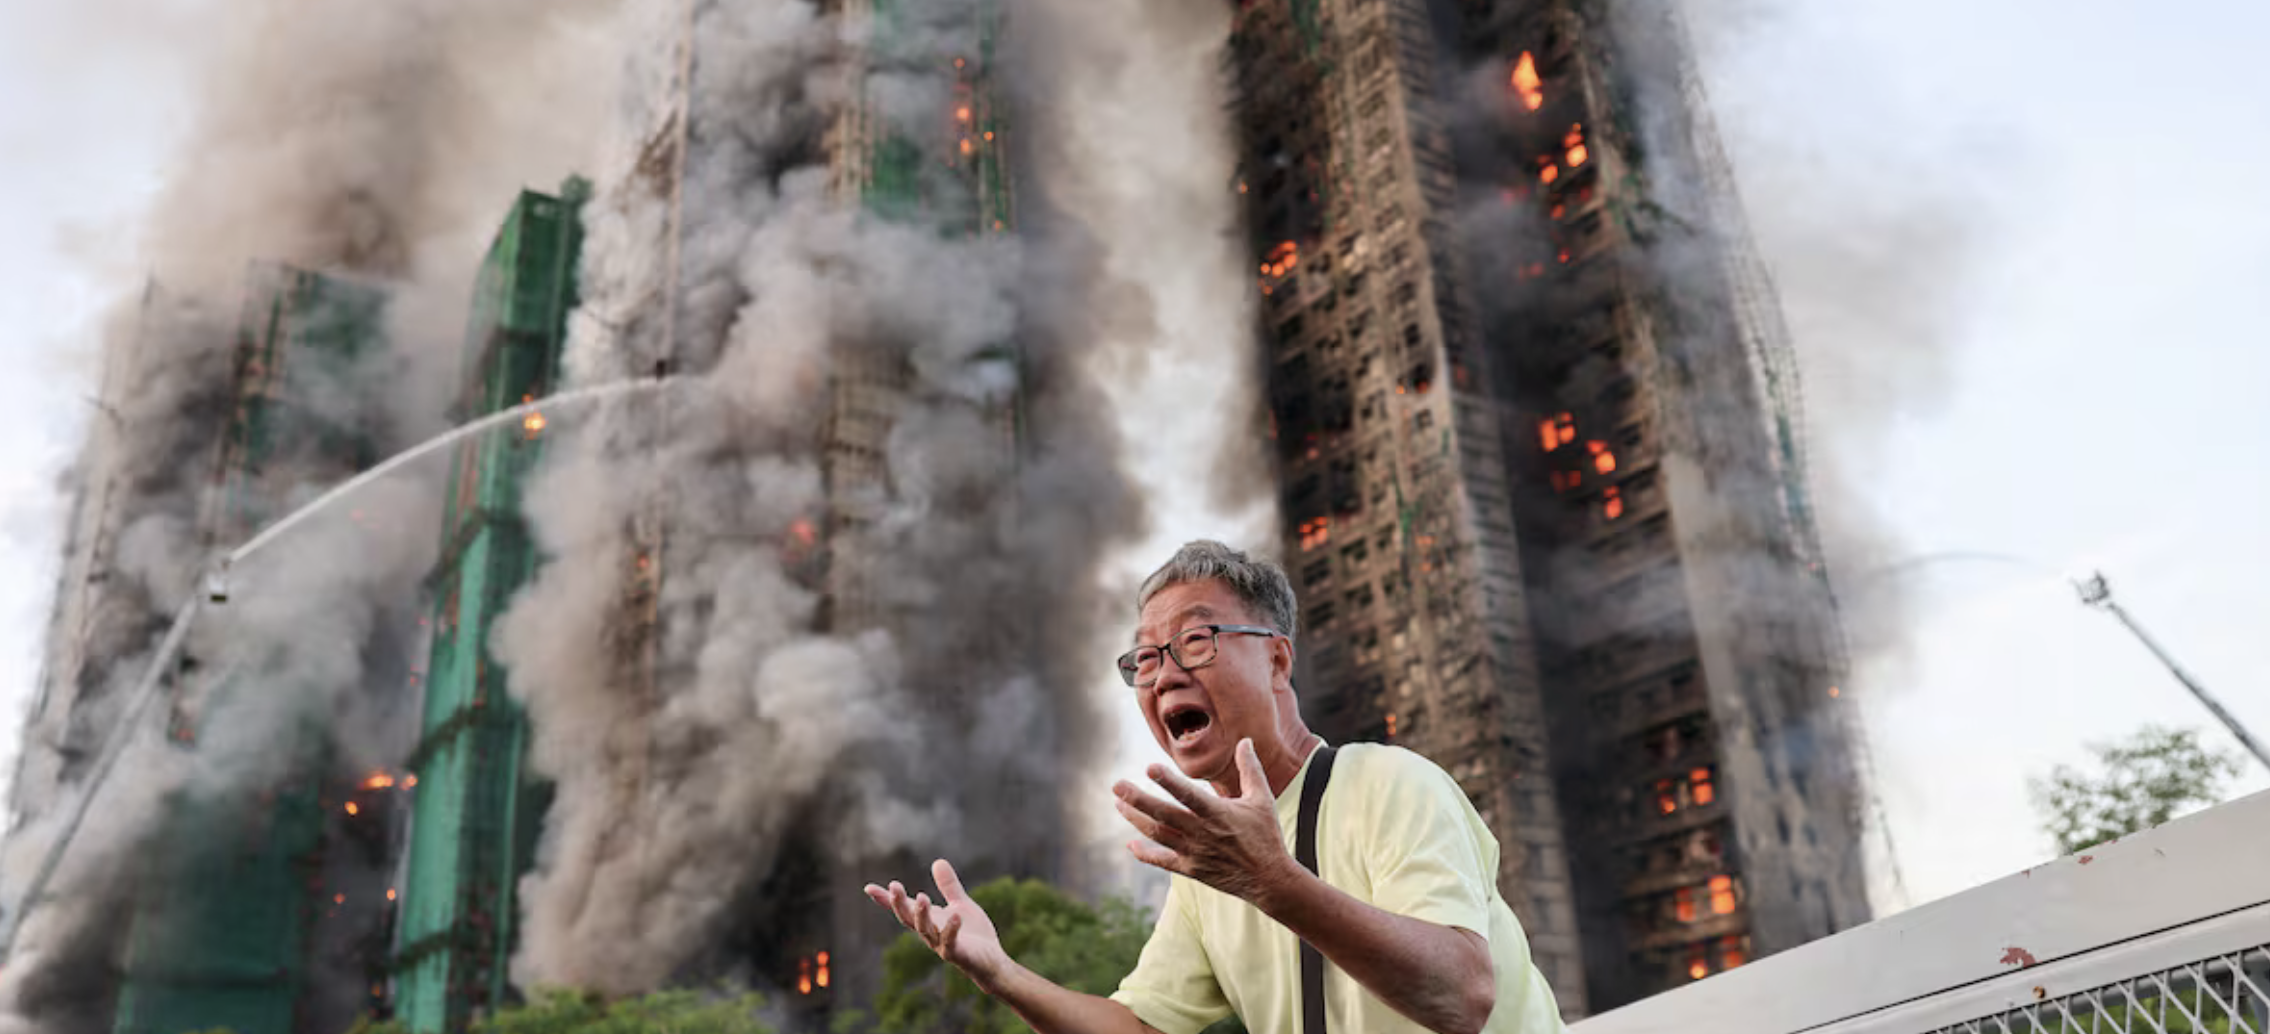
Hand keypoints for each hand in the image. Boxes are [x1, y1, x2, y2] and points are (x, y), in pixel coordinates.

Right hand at [864, 859, 1009, 987]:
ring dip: (921, 914)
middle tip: (893, 886)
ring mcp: (941, 944)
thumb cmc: (974, 934)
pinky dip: (951, 929)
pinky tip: (955, 916)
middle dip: (899, 903)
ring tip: (922, 896)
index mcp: (929, 920)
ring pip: (925, 930)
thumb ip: (948, 886)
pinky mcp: (957, 954)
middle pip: (908, 918)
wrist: (992, 961)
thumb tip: (938, 861)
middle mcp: (930, 933)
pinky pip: (950, 942)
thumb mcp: (960, 904)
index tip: (868, 888)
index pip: (904, 908)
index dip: (885, 900)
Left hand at [1114, 738, 1299, 904]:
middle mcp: (1202, 833)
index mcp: (1218, 813)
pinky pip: (1162, 861)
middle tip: (1116, 785)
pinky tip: (1131, 845)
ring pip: (1158, 834)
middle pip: (1163, 815)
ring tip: (1118, 804)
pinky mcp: (1191, 869)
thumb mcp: (1262, 799)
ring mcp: (1194, 853)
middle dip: (1138, 800)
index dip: (1169, 782)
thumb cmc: (1265, 835)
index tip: (1149, 767)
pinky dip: (1144, 854)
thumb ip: (1250, 768)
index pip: (1189, 795)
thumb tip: (1245, 740)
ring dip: (1136, 819)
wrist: (1269, 879)